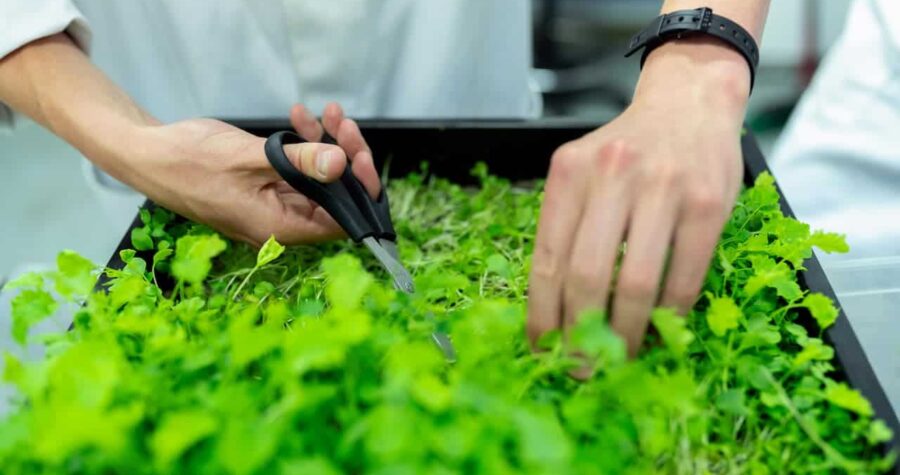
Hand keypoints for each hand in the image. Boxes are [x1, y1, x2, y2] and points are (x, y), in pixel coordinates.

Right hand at [122, 102, 378, 245]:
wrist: (147, 153)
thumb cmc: (188, 161)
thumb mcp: (250, 157)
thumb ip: (300, 162)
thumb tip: (342, 164)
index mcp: (279, 228)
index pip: (341, 221)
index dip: (359, 190)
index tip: (360, 155)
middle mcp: (280, 223)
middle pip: (333, 197)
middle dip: (344, 157)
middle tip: (342, 123)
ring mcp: (272, 205)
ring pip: (318, 180)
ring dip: (325, 145)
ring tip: (326, 112)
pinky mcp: (264, 187)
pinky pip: (296, 170)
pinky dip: (303, 145)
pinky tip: (300, 116)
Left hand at [527, 39, 750, 355]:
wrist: (688, 101)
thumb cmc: (628, 150)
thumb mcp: (583, 172)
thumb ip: (568, 226)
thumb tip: (554, 310)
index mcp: (569, 172)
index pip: (547, 259)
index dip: (542, 315)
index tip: (541, 349)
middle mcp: (612, 175)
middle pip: (587, 277)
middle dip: (581, 334)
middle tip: (581, 366)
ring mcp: (664, 187)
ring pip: (637, 283)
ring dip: (626, 334)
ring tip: (618, 359)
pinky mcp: (708, 202)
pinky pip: (684, 275)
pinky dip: (669, 314)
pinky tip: (659, 330)